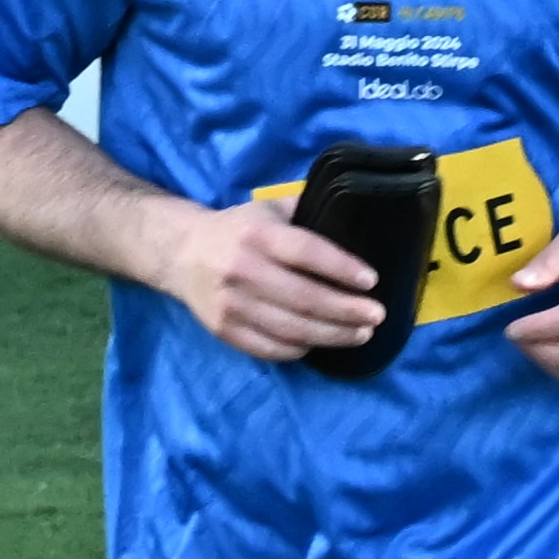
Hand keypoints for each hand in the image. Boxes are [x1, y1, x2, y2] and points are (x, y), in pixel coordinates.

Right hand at [163, 194, 391, 369]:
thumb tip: (355, 219)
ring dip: (332, 335)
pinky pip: (270, 348)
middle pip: (305, 298)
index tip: (372, 280)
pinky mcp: (225, 330)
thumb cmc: (239, 230)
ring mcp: (232, 305)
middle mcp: (243, 270)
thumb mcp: (269, 209)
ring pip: (291, 329)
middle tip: (376, 316)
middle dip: (347, 311)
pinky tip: (321, 342)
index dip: (342, 268)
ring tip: (361, 334)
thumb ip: (307, 212)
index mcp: (258, 235)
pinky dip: (301, 349)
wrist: (182, 254)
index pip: (308, 252)